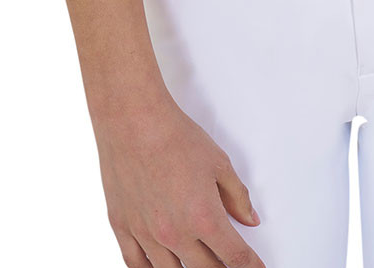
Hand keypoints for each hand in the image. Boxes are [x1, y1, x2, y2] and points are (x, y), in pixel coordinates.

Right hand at [94, 96, 268, 267]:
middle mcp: (176, 233)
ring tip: (199, 266)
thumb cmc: (173, 135)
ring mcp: (147, 235)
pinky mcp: (123, 228)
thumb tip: (249, 217)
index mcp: (204, 218)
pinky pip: (137, 266)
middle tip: (228, 265)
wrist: (133, 120)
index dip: (250, 266)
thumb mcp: (219, 163)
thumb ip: (237, 195)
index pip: (235, 256)